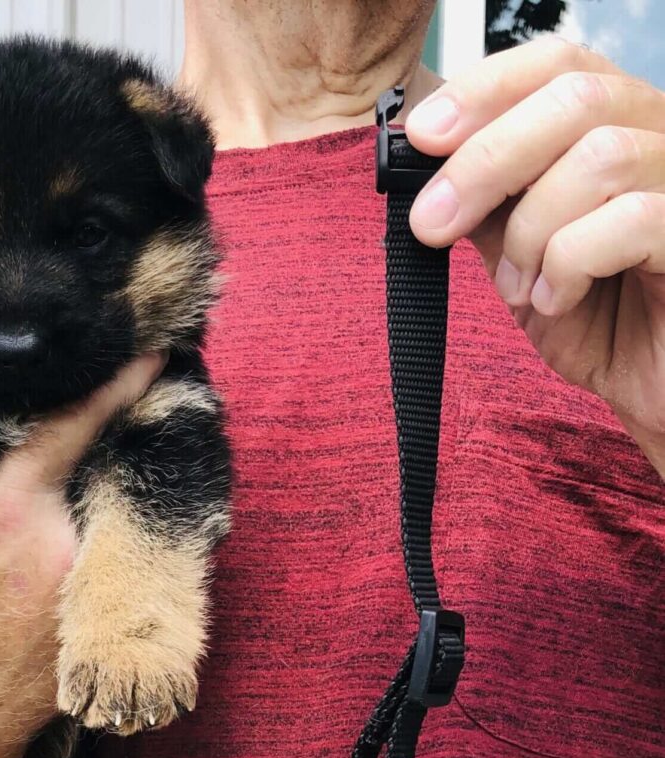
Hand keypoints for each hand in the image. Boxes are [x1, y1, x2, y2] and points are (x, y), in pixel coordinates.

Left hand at [405, 37, 664, 477]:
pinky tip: (555, 300)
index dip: (485, 90)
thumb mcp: (519, 257)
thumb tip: (421, 168)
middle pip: (576, 97)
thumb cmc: (595, 318)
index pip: (560, 64)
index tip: (421, 135)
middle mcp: (663, 139)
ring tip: (517, 284)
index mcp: (616, 127)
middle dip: (484, 161)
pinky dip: (568, 265)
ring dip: (531, 229)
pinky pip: (631, 219)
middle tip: (432, 223)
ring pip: (601, 157)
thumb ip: (486, 206)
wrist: (648, 389)